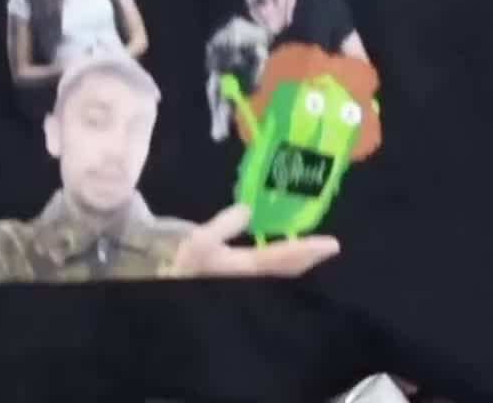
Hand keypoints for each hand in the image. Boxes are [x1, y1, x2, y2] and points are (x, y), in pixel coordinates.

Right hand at [174, 204, 340, 277]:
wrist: (160, 283)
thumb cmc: (179, 264)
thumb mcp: (198, 241)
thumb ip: (224, 225)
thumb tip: (247, 210)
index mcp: (243, 268)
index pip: (283, 258)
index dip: (307, 250)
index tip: (332, 245)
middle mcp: (247, 279)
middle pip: (284, 270)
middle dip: (305, 258)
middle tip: (327, 247)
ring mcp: (240, 280)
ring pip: (276, 273)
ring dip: (293, 260)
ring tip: (307, 248)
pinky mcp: (232, 278)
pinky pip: (262, 270)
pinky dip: (276, 262)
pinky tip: (277, 254)